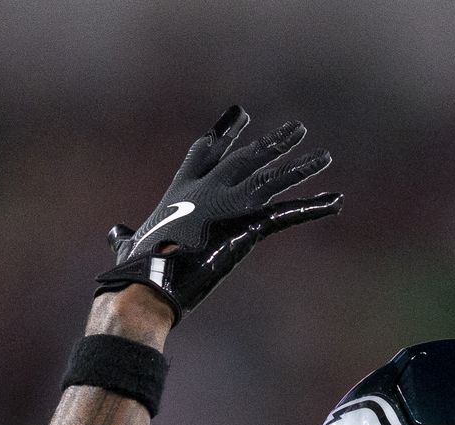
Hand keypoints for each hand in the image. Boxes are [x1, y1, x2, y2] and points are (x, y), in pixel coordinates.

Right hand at [96, 104, 342, 323]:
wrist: (148, 277)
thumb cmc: (136, 269)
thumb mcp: (130, 247)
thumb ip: (126, 237)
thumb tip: (119, 235)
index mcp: (182, 191)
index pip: (206, 154)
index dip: (225, 136)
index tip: (241, 117)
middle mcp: (208, 189)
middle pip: (248, 158)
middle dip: (272, 143)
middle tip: (295, 128)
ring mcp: (230, 204)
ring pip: (273, 179)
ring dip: (301, 168)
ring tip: (326, 157)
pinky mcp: (248, 225)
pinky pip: (288, 213)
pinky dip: (312, 208)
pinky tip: (335, 201)